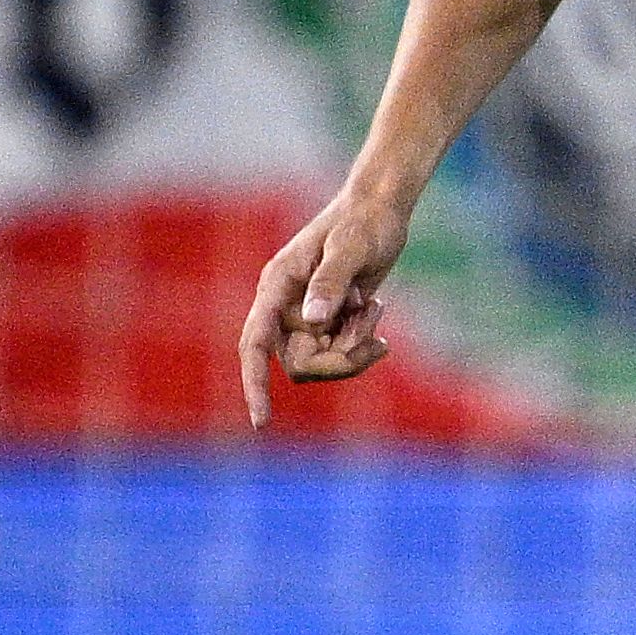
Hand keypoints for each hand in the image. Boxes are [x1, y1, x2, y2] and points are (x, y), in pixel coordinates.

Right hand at [237, 185, 415, 426]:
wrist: (380, 212)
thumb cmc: (363, 223)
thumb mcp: (351, 248)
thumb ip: (330, 282)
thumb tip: (312, 321)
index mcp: (277, 287)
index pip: (255, 344)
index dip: (255, 384)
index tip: (261, 422)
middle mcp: (285, 307)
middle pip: (301, 364)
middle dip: (342, 361)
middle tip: (377, 341)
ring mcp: (305, 317)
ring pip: (323, 364)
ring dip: (355, 348)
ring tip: (372, 308)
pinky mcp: (327, 322)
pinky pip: (340, 354)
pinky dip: (362, 342)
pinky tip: (373, 308)